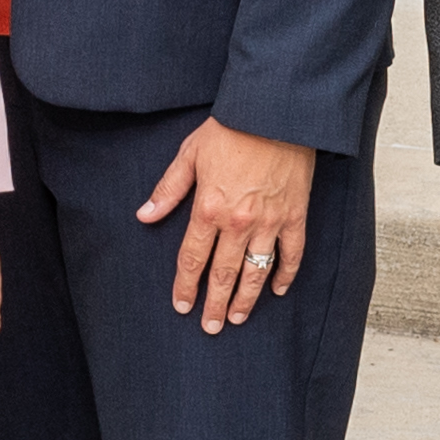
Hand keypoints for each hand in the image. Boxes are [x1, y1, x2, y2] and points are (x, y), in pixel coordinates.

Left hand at [140, 120, 314, 335]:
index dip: (186, 286)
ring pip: (256, 270)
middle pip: (224, 274)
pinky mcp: (295, 215)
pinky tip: (278, 290)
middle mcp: (238, 222)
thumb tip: (144, 215)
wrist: (275, 113)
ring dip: (246, 299)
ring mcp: (269, 221)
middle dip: (215, 304)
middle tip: (210, 326)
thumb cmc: (231, 129)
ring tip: (238, 318)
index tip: (182, 306)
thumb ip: (168, 190)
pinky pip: (292, 253)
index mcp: (208, 208)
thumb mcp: (189, 155)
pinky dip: (285, 274)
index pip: (192, 259)